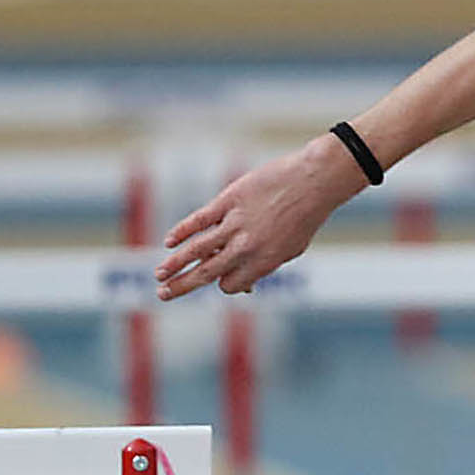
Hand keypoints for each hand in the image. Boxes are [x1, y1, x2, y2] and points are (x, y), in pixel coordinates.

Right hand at [154, 137, 357, 299]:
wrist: (315, 180)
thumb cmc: (306, 216)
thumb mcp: (292, 248)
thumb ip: (266, 265)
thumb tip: (245, 285)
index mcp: (265, 262)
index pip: (230, 284)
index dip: (222, 284)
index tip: (219, 280)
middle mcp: (247, 246)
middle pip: (206, 273)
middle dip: (182, 286)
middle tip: (162, 294)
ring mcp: (236, 223)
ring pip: (197, 249)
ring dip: (174, 264)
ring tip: (159, 275)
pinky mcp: (229, 200)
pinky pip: (199, 220)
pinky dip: (182, 232)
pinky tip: (169, 241)